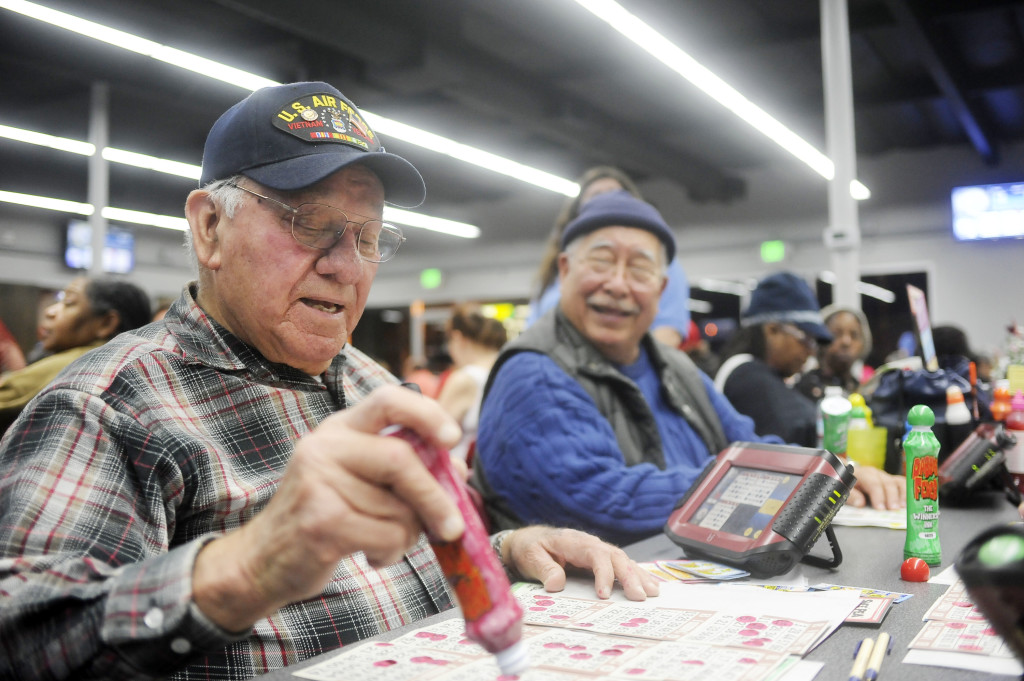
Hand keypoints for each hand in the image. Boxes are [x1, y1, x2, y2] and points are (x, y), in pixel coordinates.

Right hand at [193, 384, 463, 630]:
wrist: (263, 559)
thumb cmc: (325, 515)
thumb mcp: (360, 480)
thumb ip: (405, 470)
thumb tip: (458, 472)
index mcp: (339, 429)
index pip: (387, 399)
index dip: (426, 413)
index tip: (452, 438)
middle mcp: (325, 447)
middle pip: (400, 458)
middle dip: (435, 496)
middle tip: (454, 526)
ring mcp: (319, 483)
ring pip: (399, 508)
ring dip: (408, 535)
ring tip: (385, 541)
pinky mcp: (321, 522)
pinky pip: (387, 537)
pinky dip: (393, 553)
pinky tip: (372, 555)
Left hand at [498, 526, 659, 601]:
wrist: (528, 541)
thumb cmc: (530, 549)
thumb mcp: (531, 557)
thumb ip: (544, 569)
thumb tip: (556, 584)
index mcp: (574, 541)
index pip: (595, 554)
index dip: (603, 573)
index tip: (604, 595)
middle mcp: (590, 543)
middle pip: (615, 556)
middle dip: (629, 576)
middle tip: (640, 597)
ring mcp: (597, 550)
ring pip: (622, 560)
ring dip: (638, 575)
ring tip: (653, 592)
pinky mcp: (599, 559)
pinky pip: (621, 565)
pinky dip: (635, 574)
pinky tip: (648, 584)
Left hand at [847, 464, 904, 509]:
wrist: (850, 476)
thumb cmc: (848, 484)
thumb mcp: (845, 489)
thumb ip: (851, 496)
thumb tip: (860, 504)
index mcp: (864, 474)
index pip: (873, 483)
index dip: (878, 496)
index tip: (880, 508)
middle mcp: (878, 474)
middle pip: (888, 483)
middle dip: (891, 497)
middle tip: (893, 509)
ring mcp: (887, 477)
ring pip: (898, 482)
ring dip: (903, 495)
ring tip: (903, 507)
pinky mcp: (893, 482)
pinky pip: (903, 484)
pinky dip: (907, 493)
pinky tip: (909, 503)